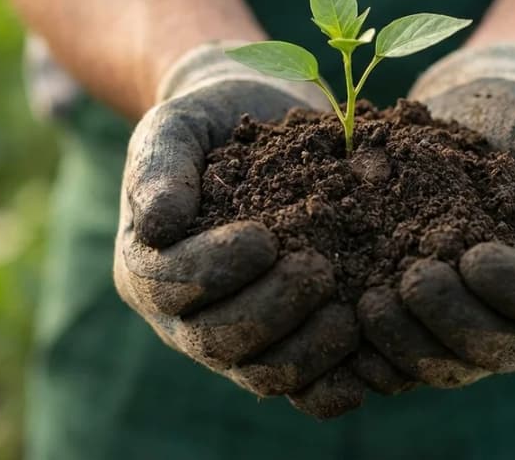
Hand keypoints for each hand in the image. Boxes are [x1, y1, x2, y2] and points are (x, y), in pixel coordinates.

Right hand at [113, 43, 365, 417]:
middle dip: (269, 312)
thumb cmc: (212, 124)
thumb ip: (160, 168)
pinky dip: (334, 384)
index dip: (214, 271)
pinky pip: (305, 390)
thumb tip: (157, 225)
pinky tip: (366, 360)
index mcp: (147, 268)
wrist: (262, 124)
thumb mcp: (176, 125)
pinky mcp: (286, 346)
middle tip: (318, 270)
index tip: (265, 238)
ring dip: (308, 352)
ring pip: (263, 374)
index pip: (169, 286)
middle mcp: (185, 318)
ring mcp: (237, 340)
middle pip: (216, 342)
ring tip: (349, 314)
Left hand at [356, 45, 514, 386]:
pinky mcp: (428, 328)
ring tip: (369, 305)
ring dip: (408, 344)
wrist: (473, 113)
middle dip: (454, 322)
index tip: (475, 258)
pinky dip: (378, 356)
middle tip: (412, 284)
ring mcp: (477, 329)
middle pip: (499, 348)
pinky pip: (407, 360)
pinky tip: (346, 336)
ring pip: (449, 364)